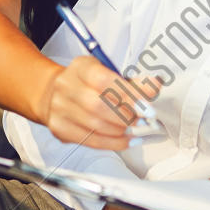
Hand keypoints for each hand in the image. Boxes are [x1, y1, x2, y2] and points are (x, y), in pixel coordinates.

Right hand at [40, 56, 159, 150]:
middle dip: (126, 115)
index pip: (104, 80)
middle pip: (98, 105)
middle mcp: (66, 86)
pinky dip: (113, 143)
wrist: (54, 93)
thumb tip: (155, 85)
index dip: (128, 95)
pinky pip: (90, 140)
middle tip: (142, 119)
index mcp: (81, 67)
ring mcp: (60, 108)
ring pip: (96, 125)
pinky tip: (126, 140)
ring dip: (121, 130)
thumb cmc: (87, 84)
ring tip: (133, 128)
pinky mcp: (60, 128)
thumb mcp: (108, 74)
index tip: (147, 106)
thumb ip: (132, 82)